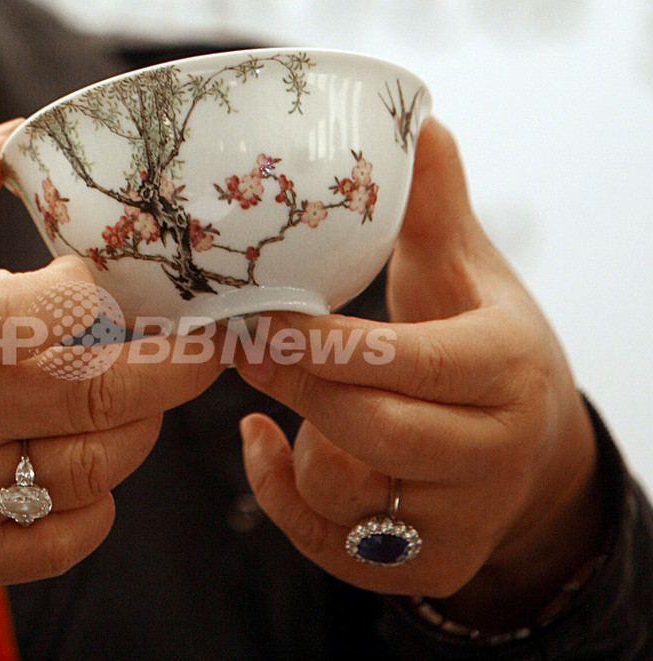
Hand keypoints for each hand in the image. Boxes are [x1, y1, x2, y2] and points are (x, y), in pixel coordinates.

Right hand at [0, 120, 223, 635]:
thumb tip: (20, 140)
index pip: (52, 312)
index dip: (108, 293)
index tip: (125, 278)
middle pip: (97, 394)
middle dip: (176, 364)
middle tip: (200, 338)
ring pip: (93, 467)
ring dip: (137, 424)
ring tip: (128, 390)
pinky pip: (62, 543)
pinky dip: (99, 505)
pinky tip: (84, 461)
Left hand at [234, 118, 600, 629]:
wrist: (534, 450)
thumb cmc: (487, 349)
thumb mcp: (473, 277)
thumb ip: (438, 209)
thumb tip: (418, 120)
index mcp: (508, 371)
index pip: (411, 361)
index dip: (325, 344)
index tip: (257, 317)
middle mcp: (495, 454)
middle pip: (376, 431)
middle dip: (297, 388)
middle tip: (239, 346)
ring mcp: (464, 519)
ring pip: (350, 497)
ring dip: (297, 445)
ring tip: (279, 398)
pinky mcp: (429, 565)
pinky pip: (334, 547)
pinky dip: (282, 499)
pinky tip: (264, 444)